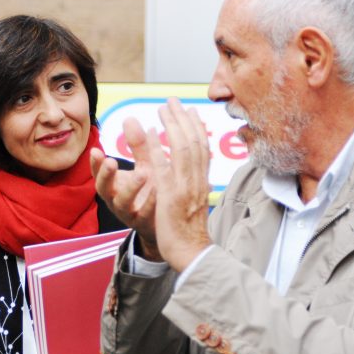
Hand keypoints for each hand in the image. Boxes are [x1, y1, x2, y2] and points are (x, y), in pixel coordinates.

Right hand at [91, 116, 160, 260]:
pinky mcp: (144, 223)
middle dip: (105, 175)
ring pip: (122, 202)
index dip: (95, 164)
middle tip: (110, 161)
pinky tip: (157, 191)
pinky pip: (144, 214)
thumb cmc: (151, 190)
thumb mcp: (144, 165)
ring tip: (142, 173)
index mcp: (113, 184)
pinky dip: (150, 202)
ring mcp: (129, 212)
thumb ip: (137, 145)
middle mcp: (116, 199)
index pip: (98, 173)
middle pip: (103, 188)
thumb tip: (129, 118)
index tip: (95, 151)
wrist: (162, 224)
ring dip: (131, 187)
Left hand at [144, 98, 212, 271]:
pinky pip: (165, 166)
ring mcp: (185, 187)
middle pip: (194, 142)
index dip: (196, 128)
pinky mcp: (171, 195)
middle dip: (184, 119)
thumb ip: (191, 186)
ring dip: (173, 125)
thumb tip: (195, 176)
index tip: (190, 110)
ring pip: (183, 149)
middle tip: (174, 100)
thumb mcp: (192, 204)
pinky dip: (160, 147)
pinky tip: (152, 132)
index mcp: (201, 183)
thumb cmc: (189, 232)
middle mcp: (196, 181)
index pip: (202, 149)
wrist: (191, 253)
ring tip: (164, 107)